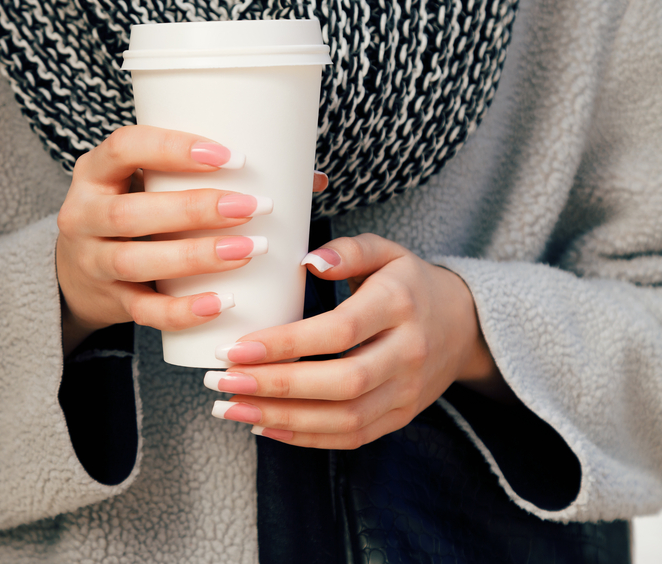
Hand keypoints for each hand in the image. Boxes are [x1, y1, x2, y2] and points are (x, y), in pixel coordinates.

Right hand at [57, 125, 322, 355]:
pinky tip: (222, 304)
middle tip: (253, 206)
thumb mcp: (152, 184)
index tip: (231, 156)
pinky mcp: (109, 301)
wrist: (76, 272)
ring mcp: (91, 261)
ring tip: (249, 249)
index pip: (125, 147)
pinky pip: (144, 310)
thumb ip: (214, 175)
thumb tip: (312, 179)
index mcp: (96, 171)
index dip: (174, 148)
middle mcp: (82, 214)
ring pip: (136, 261)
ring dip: (196, 256)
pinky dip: (183, 310)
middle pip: (132, 212)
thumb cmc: (136, 212)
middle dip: (195, 209)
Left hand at [204, 233, 511, 447]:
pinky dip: (305, 437)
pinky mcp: (400, 417)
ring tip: (230, 408)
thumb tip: (308, 261)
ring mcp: (407, 392)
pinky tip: (263, 426)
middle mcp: (407, 353)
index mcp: (399, 305)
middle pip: (341, 382)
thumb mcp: (386, 251)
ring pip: (343, 418)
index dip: (285, 343)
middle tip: (222, 382)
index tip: (235, 347)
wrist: (465, 326)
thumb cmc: (408, 283)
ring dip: (281, 418)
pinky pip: (351, 437)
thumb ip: (348, 250)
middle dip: (276, 386)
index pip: (338, 331)